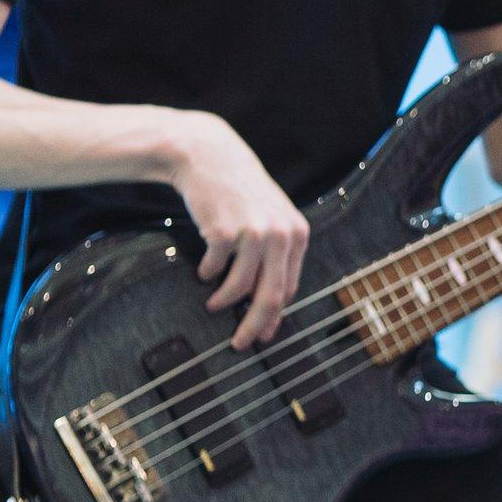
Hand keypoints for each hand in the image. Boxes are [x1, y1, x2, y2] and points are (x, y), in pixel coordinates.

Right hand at [167, 112, 307, 348]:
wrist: (209, 156)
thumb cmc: (239, 193)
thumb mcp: (270, 217)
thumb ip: (274, 254)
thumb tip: (269, 304)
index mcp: (297, 234)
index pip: (290, 288)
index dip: (275, 317)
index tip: (263, 336)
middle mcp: (281, 234)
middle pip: (271, 296)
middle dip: (254, 326)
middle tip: (239, 344)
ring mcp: (254, 232)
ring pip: (240, 288)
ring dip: (223, 302)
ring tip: (213, 304)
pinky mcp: (224, 231)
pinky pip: (213, 269)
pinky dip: (206, 274)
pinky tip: (204, 269)